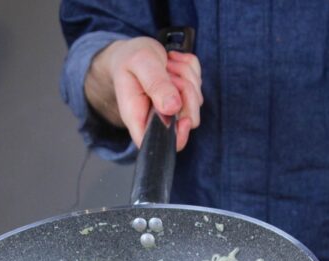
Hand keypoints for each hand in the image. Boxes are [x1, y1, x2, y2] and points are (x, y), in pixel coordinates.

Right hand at [85, 37, 202, 150]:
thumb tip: (173, 107)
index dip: (177, 138)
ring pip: (196, 101)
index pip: (158, 144)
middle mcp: (157, 117)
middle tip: (168, 73)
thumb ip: (155, 84)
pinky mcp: (184, 96)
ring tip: (166, 64)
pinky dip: (190, 69)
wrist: (132, 49)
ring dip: (186, 76)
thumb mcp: (140, 63)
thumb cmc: (130, 58)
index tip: (184, 119)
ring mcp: (174, 108)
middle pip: (188, 120)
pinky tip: (173, 62)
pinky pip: (199, 85)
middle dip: (186, 92)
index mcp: (138, 117)